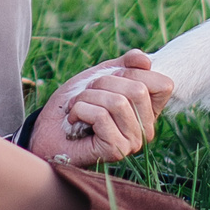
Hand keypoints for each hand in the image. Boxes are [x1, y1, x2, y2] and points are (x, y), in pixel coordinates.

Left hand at [26, 50, 172, 166]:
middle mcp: (146, 129)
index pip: (163, 84)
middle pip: (137, 89)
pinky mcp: (115, 150)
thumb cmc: (74, 105)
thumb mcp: (100, 77)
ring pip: (118, 102)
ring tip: (76, 108)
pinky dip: (80, 111)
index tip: (107, 81)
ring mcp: (133, 142)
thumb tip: (145, 60)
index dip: (131, 72)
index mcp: (148, 111)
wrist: (46, 132)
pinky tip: (73, 121)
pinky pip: (101, 116)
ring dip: (87, 98)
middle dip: (102, 83)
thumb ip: (124, 65)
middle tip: (85, 95)